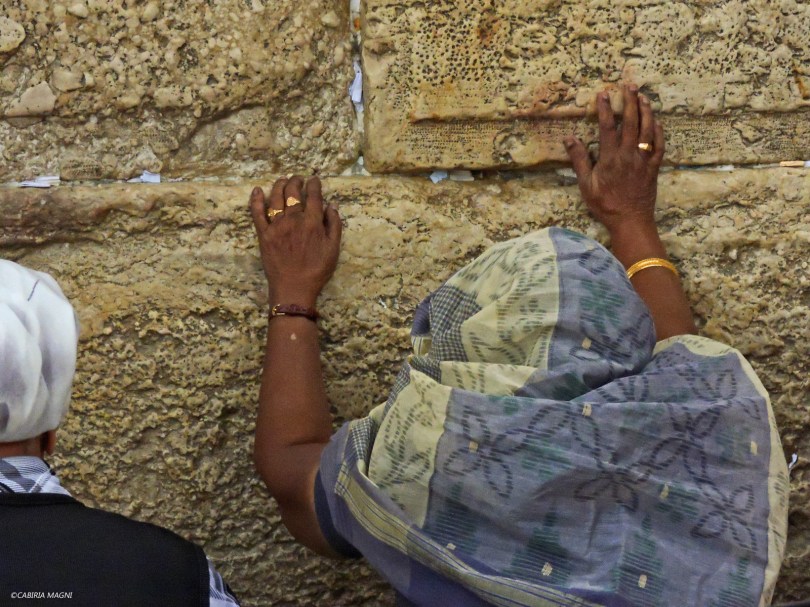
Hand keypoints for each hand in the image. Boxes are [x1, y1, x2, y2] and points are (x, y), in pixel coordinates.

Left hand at [249, 176, 341, 307]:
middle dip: (296, 182)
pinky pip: (257, 213)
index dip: (314, 185)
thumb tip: (331, 206)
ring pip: (276, 198)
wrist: (294, 287)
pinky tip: (257, 190)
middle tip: (299, 179)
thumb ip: (334, 225)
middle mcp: (293, 219)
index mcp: (312, 222)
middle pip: (293, 193)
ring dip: (280, 185)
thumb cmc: (316, 270)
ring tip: (283, 180)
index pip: (313, 196)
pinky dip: (256, 200)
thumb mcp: (333, 249)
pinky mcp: (264, 234)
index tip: (314, 180)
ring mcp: (276, 226)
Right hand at [564, 84, 664, 234]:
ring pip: (648, 130)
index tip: (603, 94)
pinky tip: (657, 122)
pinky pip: (660, 145)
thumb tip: (569, 139)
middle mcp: (629, 155)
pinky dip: (659, 132)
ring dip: (646, 111)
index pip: (608, 127)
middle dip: (631, 102)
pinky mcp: (654, 167)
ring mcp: (644, 160)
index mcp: (610, 158)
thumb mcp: (586, 185)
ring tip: (644, 97)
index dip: (606, 108)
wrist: (630, 221)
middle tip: (630, 85)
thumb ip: (580, 160)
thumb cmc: (605, 205)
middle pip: (632, 122)